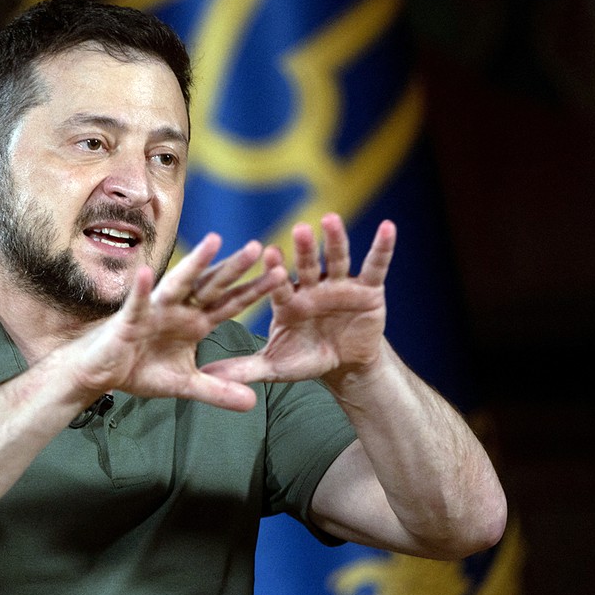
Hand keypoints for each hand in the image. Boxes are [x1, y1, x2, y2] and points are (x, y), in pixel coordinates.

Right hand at [68, 234, 287, 410]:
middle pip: (212, 286)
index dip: (254, 290)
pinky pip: (138, 302)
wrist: (102, 373)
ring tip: (214, 240)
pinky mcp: (130, 319)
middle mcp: (180, 310)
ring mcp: (155, 310)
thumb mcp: (186, 386)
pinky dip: (142, 290)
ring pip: (179, 284)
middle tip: (259, 247)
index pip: (231, 304)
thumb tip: (252, 404)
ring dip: (196, 263)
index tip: (283, 275)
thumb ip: (218, 391)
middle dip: (234, 269)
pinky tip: (147, 273)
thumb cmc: (140, 369)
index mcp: (195, 322)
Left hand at [201, 214, 395, 388]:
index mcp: (289, 301)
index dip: (275, 270)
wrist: (346, 365)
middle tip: (298, 229)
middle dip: (304, 249)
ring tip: (331, 219)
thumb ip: (244, 368)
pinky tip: (388, 228)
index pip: (279, 284)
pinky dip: (383, 248)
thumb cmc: (307, 359)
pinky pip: (376, 265)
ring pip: (337, 259)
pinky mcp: (368, 288)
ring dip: (336, 240)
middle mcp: (312, 287)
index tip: (268, 252)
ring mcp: (340, 285)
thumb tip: (206, 375)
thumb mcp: (276, 366)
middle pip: (307, 265)